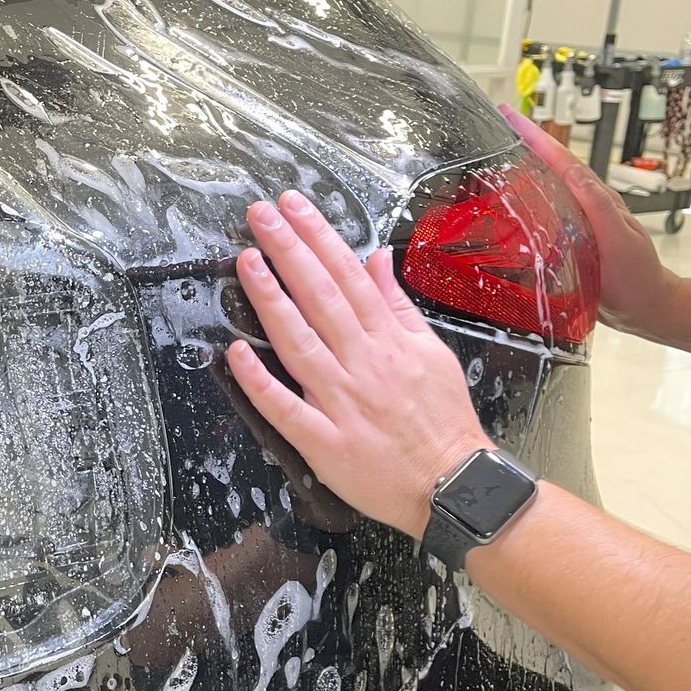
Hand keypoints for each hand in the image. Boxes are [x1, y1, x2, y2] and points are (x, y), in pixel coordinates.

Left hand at [225, 193, 490, 539]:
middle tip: (260, 214)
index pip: (347, 276)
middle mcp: (363, 363)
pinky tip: (236, 351)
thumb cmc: (442, 420)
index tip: (292, 206)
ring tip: (246, 261)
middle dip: (288, 251)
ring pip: (300, 341)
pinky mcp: (326, 441)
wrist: (455, 484)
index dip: (317, 237)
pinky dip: (260, 380)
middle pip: (320, 297)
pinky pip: (286, 407)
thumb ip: (397, 304)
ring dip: (270, 299)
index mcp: (389, 339)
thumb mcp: (431, 351)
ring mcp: (342, 401)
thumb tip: (376, 258)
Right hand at [497, 103, 680, 335]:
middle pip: (552, 166)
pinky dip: (525, 198)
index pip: (562, 161)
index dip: (536, 137)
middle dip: (526, 142)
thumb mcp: (619, 238)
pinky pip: (543, 212)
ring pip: (547, 186)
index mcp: (596, 199)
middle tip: (499, 123)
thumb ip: (598, 206)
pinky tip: (510, 201)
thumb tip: (573, 172)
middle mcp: (584, 205)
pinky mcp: (568, 239)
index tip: (511, 117)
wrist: (646, 308)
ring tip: (497, 151)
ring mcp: (576, 221)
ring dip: (523, 166)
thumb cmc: (636, 276)